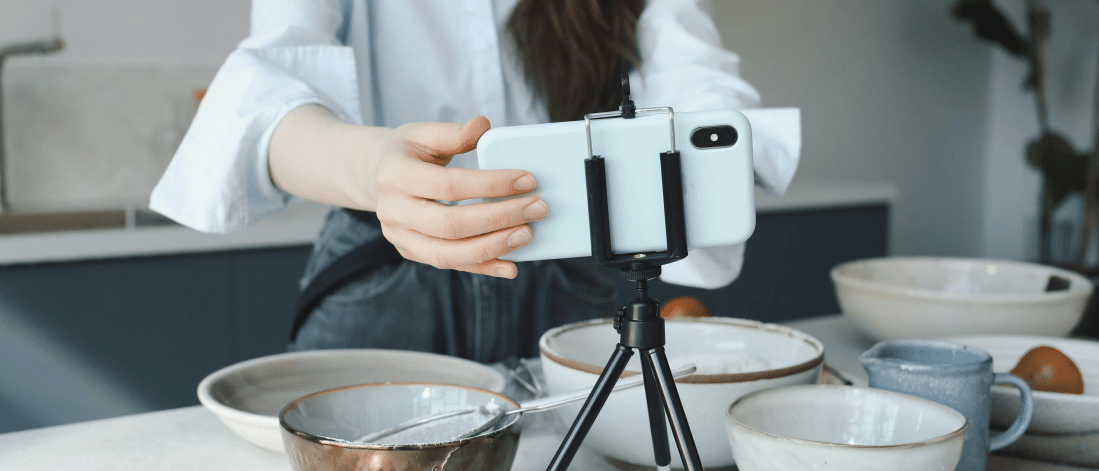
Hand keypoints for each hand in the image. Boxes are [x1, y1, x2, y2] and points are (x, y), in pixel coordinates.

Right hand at [372, 116, 547, 277]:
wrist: (377, 176)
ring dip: (492, 247)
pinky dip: (482, 268)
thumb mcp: (423, 133)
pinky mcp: (412, 252)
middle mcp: (393, 211)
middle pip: (450, 225)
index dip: (491, 185)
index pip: (449, 185)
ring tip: (526, 234)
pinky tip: (510, 266)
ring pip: (448, 254)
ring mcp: (400, 237)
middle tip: (537, 208)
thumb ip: (453, 133)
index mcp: (395, 175)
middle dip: (499, 218)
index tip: (527, 180)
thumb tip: (483, 126)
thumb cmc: (408, 152)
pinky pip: (450, 265)